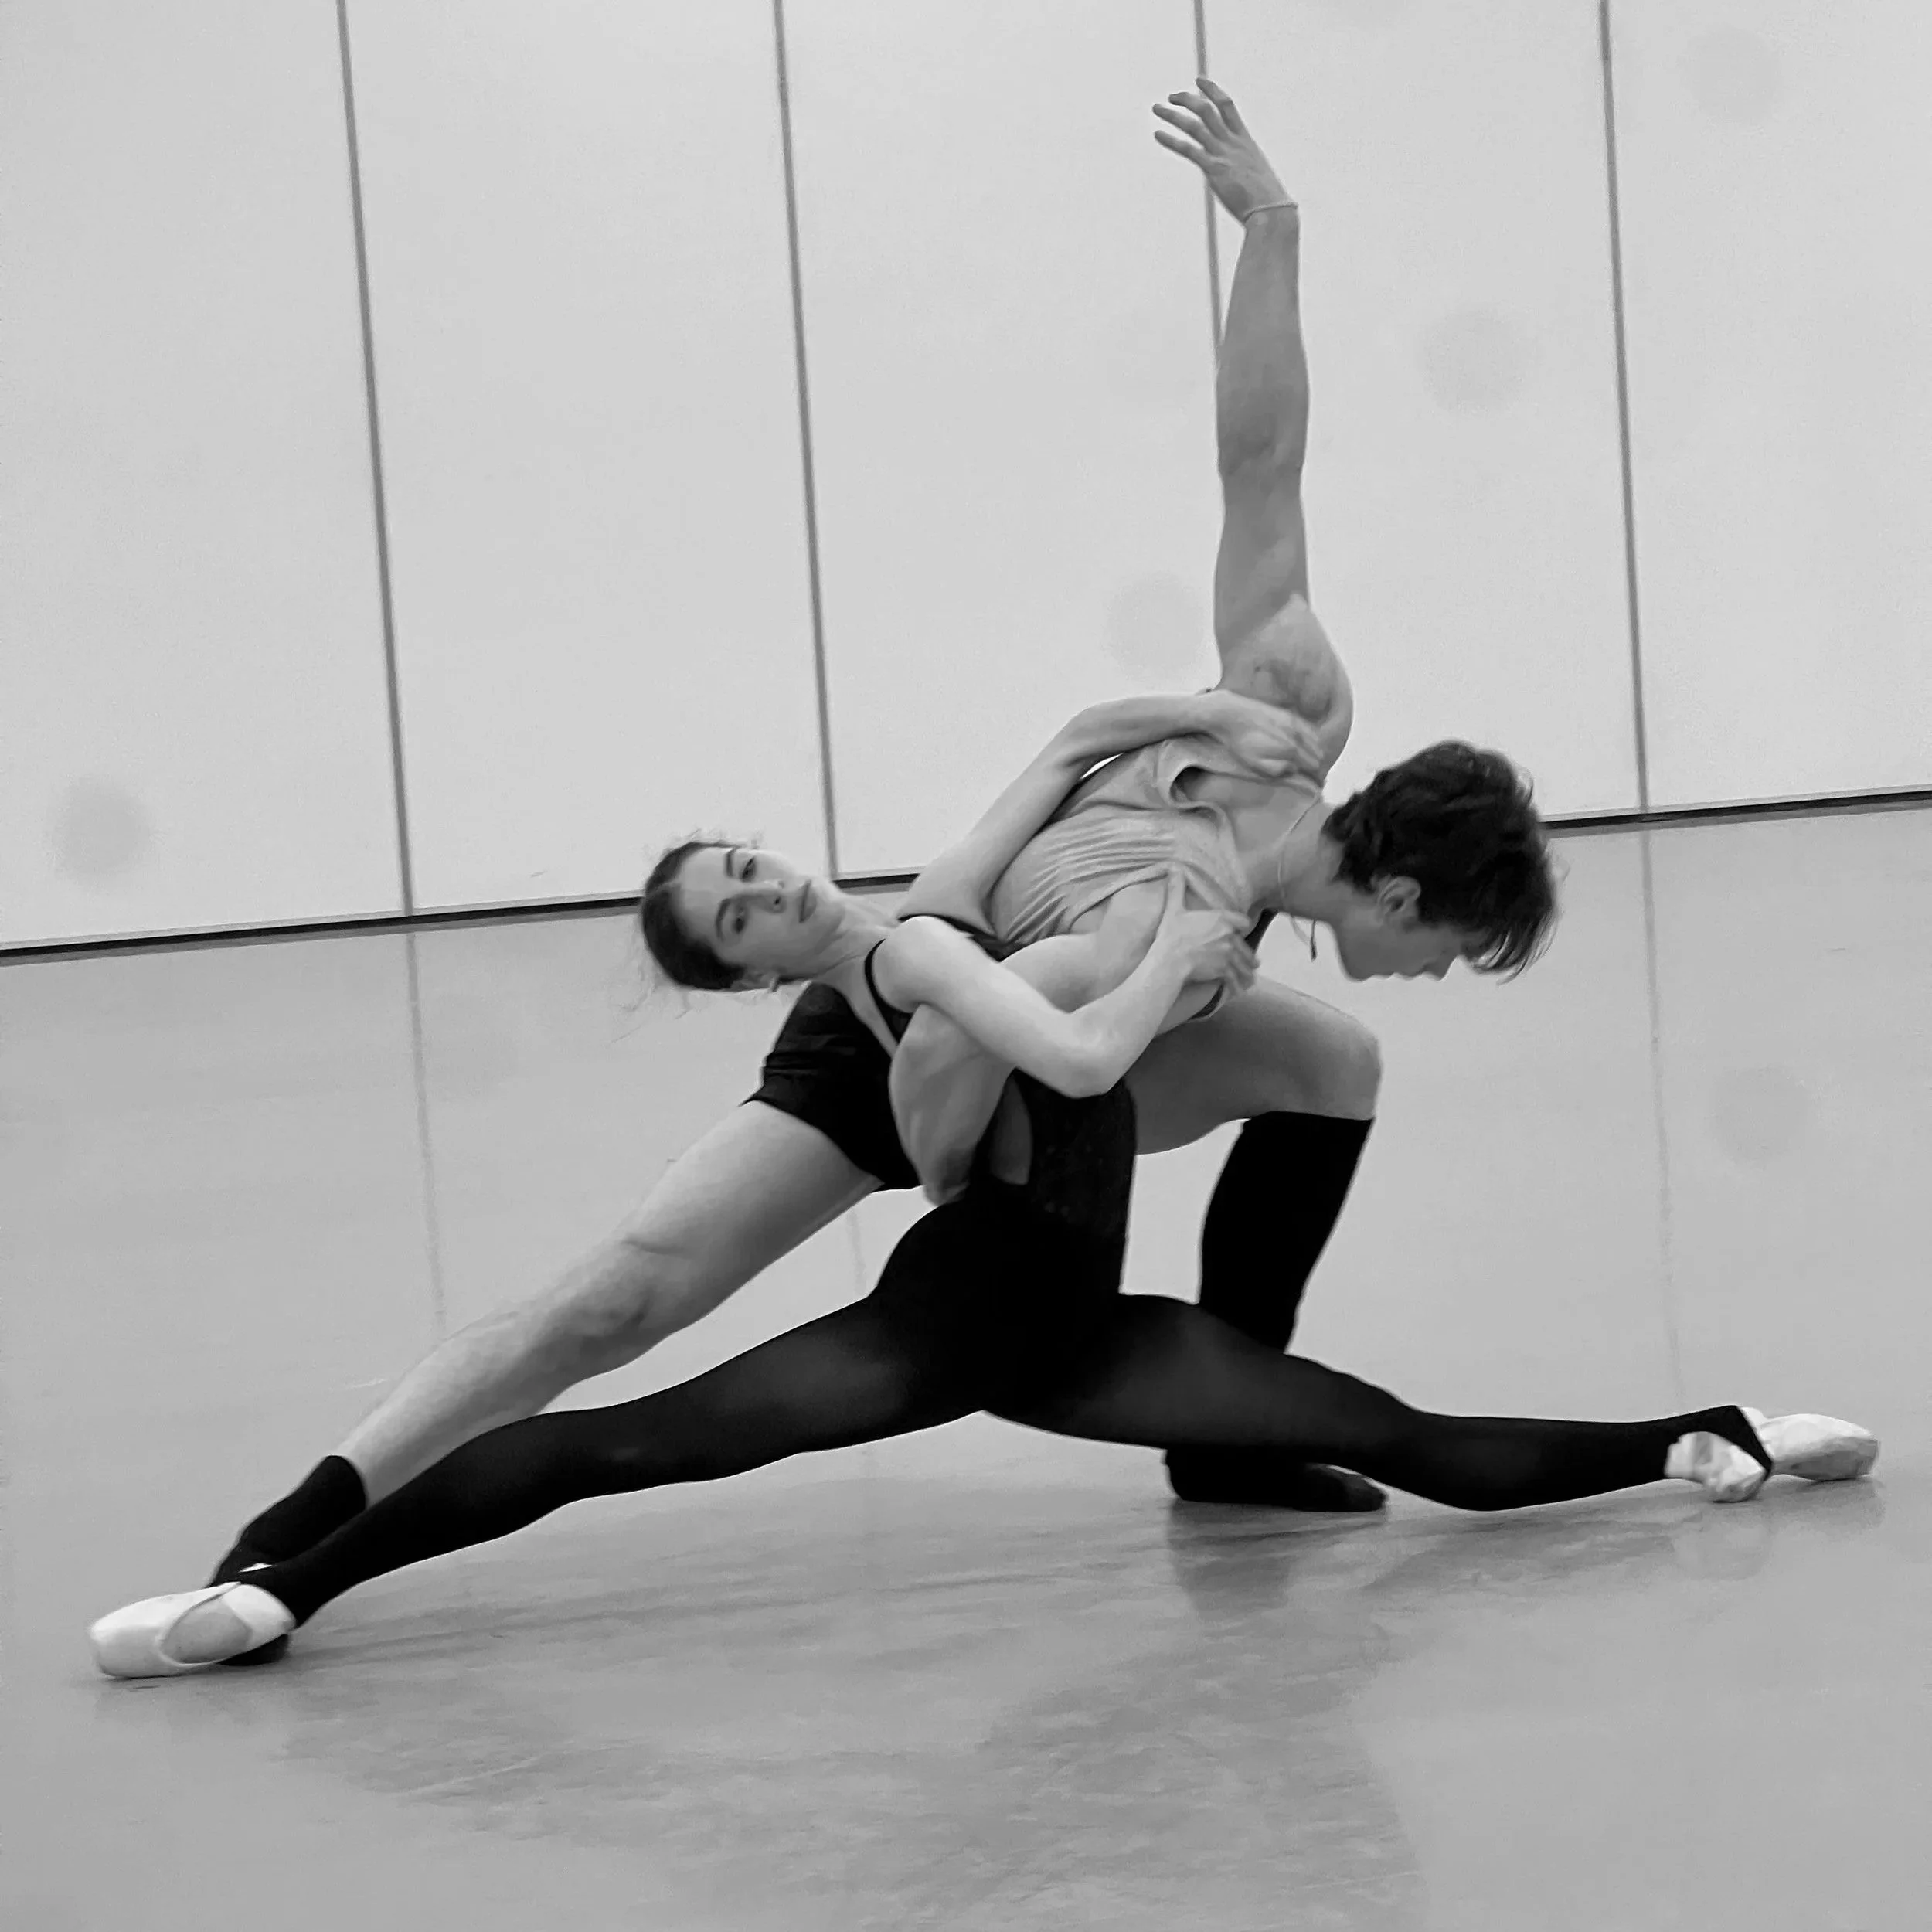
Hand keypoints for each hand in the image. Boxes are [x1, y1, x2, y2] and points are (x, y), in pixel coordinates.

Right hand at [1151, 872, 1255, 988]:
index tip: (1244, 930)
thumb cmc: (1171, 935)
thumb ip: (1177, 889)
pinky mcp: (1224, 970)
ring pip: (1243, 963)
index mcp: (1220, 919)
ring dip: (1247, 971)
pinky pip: (1235, 979)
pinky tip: (1240, 990)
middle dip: (1248, 955)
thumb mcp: (1173, 909)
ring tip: (1251, 977)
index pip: (1242, 921)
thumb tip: (1174, 868)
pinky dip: (1238, 985)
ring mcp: (1228, 954)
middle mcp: (1229, 936)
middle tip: (1254, 962)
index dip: (1242, 926)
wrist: (1171, 960)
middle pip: (1244, 946)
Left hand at [1152, 79, 1292, 223]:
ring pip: (1194, 125)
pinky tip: (1158, 134)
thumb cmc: (1266, 198)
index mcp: (1244, 139)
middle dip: (1188, 99)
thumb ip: (1244, 166)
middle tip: (1171, 96)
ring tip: (1156, 109)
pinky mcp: (1214, 169)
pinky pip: (1188, 149)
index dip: (1212, 90)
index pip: (1227, 105)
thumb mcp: (1255, 173)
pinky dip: (1171, 140)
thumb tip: (1239, 173)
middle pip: (1207, 109)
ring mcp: (1223, 154)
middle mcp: (1232, 142)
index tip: (1199, 80)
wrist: (1270, 210)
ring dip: (1173, 115)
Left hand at [1205, 689, 1326, 782]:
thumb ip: (1276, 769)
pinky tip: (1309, 742)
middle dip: (1318, 765)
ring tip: (1313, 761)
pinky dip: (1312, 737)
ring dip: (1317, 752)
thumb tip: (1294, 770)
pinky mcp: (1289, 714)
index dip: (1316, 776)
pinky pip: (1308, 728)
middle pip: (1316, 754)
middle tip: (1315, 775)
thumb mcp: (1254, 763)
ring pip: (1315, 740)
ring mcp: (1294, 723)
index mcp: (1290, 749)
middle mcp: (1297, 735)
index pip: (1312, 766)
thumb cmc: (1240, 742)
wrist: (1230, 714)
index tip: (1317, 784)